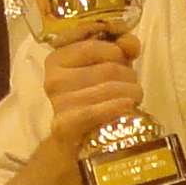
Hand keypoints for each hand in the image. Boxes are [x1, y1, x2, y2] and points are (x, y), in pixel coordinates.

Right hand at [38, 27, 143, 155]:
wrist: (76, 141)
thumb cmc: (94, 98)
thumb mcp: (107, 67)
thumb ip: (120, 48)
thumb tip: (129, 43)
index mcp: (57, 59)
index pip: (92, 46)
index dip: (116, 52)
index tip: (125, 60)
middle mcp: (52, 80)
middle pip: (106, 69)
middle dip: (128, 77)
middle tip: (133, 86)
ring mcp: (57, 103)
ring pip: (108, 89)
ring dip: (131, 93)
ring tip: (133, 99)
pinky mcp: (64, 125)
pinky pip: (94, 112)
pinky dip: (114, 108)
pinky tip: (128, 106)